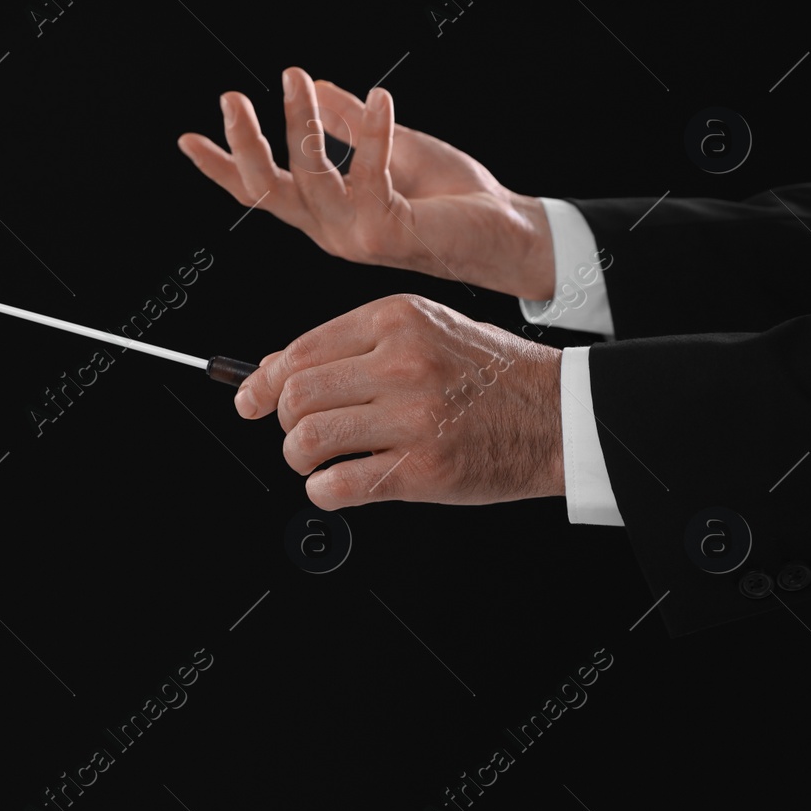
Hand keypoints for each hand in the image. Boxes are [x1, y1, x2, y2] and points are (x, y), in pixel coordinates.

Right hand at [177, 67, 556, 300]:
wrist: (509, 234)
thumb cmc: (456, 198)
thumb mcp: (396, 147)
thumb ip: (352, 123)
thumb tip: (318, 86)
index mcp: (326, 213)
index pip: (262, 191)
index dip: (221, 167)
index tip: (188, 138)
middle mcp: (330, 230)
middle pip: (267, 190)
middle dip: (243, 146)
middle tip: (230, 98)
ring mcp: (355, 235)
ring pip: (308, 177)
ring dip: (299, 123)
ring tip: (294, 78)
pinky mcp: (386, 232)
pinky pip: (368, 174)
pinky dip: (373, 133)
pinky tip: (382, 98)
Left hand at [232, 293, 564, 508]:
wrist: (560, 412)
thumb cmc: (487, 373)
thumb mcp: (423, 331)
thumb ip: (350, 345)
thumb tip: (267, 372)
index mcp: (397, 319)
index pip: (301, 351)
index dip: (264, 382)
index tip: (249, 401)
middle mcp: (403, 362)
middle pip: (295, 396)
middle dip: (283, 422)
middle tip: (301, 433)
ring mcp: (414, 417)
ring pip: (307, 439)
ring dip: (300, 458)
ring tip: (320, 461)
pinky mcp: (424, 469)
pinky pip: (338, 485)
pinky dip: (323, 491)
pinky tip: (338, 485)